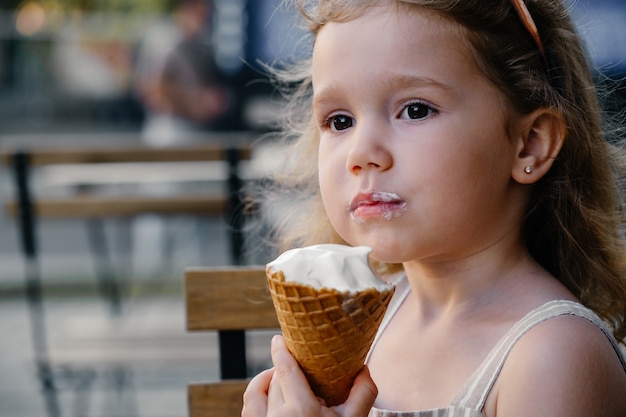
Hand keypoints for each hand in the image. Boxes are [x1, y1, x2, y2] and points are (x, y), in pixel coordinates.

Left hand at [242, 335, 377, 416]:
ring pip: (255, 395)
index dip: (280, 350)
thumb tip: (364, 367)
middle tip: (292, 359)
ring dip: (264, 382)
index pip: (284, 369)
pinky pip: (249, 411)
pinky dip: (257, 398)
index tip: (279, 338)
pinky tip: (269, 397)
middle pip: (275, 381)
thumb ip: (362, 393)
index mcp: (301, 411)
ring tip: (276, 377)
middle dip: (282, 368)